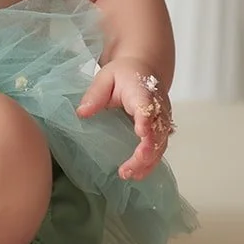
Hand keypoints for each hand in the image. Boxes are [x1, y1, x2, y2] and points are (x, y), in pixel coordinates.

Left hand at [76, 58, 174, 180]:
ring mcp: (162, 120)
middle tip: (127, 169)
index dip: (146, 120)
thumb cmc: (123, 74)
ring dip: (147, 162)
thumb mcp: (105, 77)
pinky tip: (138, 174)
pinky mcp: (161, 129)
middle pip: (157, 133)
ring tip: (129, 175)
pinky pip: (159, 148)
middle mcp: (158, 109)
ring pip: (161, 144)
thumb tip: (82, 113)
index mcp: (143, 93)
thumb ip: (95, 94)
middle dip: (145, 152)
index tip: (141, 132)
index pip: (147, 107)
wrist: (144, 68)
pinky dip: (150, 162)